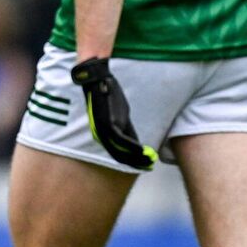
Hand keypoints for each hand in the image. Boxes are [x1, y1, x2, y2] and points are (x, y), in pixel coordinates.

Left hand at [71, 57, 156, 171]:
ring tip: (149, 161)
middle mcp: (102, 134)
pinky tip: (143, 151)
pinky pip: (122, 140)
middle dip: (134, 162)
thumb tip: (132, 136)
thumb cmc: (107, 94)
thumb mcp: (117, 113)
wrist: (97, 80)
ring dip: (136, 157)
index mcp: (103, 133)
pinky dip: (133, 148)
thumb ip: (123, 125)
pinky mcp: (108, 124)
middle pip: (119, 154)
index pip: (117, 152)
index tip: (142, 164)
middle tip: (148, 166)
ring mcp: (104, 130)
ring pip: (121, 150)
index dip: (130, 160)